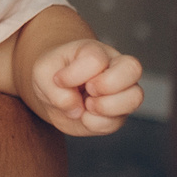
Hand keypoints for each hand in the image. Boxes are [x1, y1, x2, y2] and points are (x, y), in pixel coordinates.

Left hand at [25, 39, 143, 136]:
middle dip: (106, 85)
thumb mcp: (42, 73)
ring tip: (87, 105)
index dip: (75, 74)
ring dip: (105, 108)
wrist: (54, 92)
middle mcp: (116, 68)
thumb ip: (54, 89)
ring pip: (135, 97)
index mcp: (96, 51)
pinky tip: (84, 117)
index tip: (59, 79)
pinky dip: (95, 124)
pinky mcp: (117, 115)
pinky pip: (116, 122)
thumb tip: (77, 109)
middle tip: (87, 90)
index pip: (96, 60)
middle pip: (133, 68)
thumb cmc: (52, 74)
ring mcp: (121, 92)